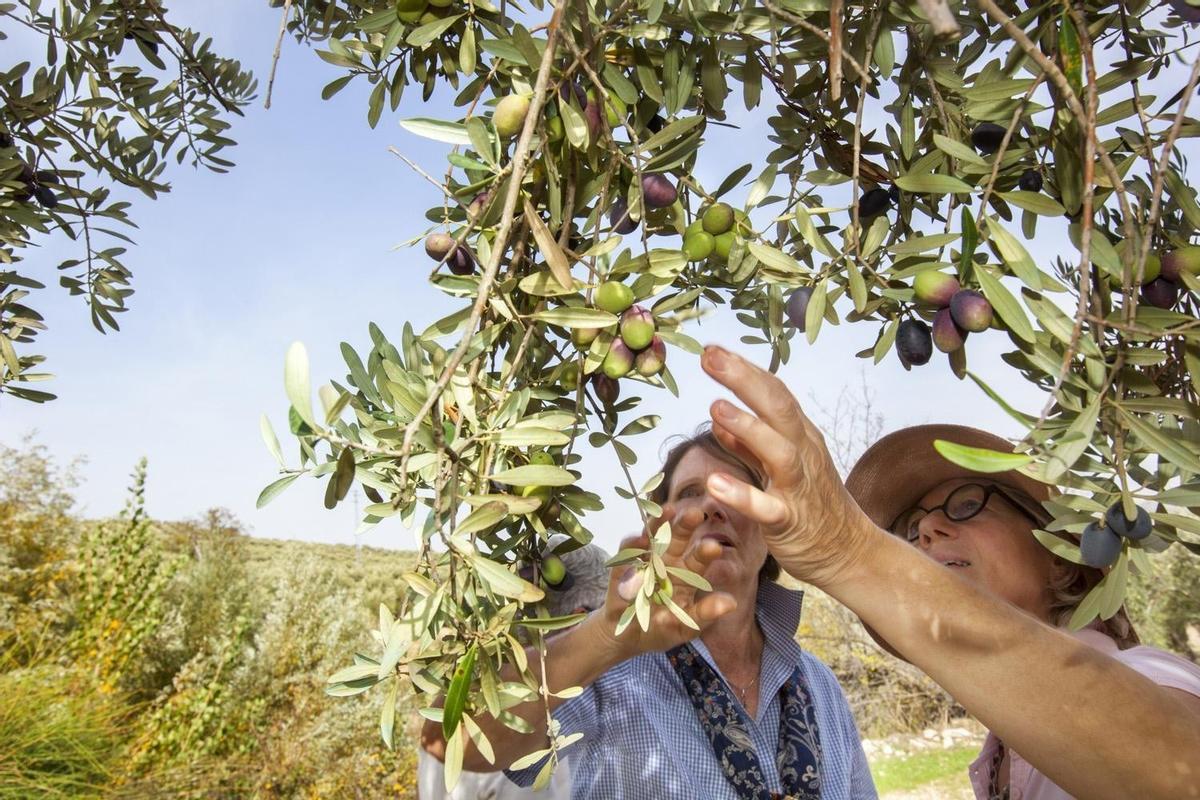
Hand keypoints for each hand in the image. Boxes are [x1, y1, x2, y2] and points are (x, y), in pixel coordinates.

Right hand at [592, 504, 735, 660]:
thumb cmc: (662, 630)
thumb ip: (705, 613)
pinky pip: (628, 548)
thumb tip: (731, 603)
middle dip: (685, 525)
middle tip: (696, 513)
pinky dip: (633, 543)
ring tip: (667, 511)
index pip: (699, 557)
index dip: (705, 551)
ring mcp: (646, 558)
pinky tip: (639, 539)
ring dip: (659, 523)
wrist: (627, 636)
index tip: (714, 546)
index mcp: (688, 573)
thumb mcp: (684, 626)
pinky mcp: (624, 562)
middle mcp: (669, 560)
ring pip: (653, 535)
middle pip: (678, 537)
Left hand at [698, 345, 880, 589]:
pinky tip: (714, 482)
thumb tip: (717, 415)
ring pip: (778, 452)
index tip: (711, 349)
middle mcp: (802, 453)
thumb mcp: (779, 466)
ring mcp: (798, 487)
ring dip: (748, 428)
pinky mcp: (790, 521)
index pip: (774, 392)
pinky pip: (766, 507)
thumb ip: (748, 443)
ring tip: (715, 407)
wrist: (848, 552)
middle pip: (778, 408)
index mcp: (798, 436)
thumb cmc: (811, 504)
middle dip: (744, 380)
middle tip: (710, 357)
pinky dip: (742, 494)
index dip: (744, 369)